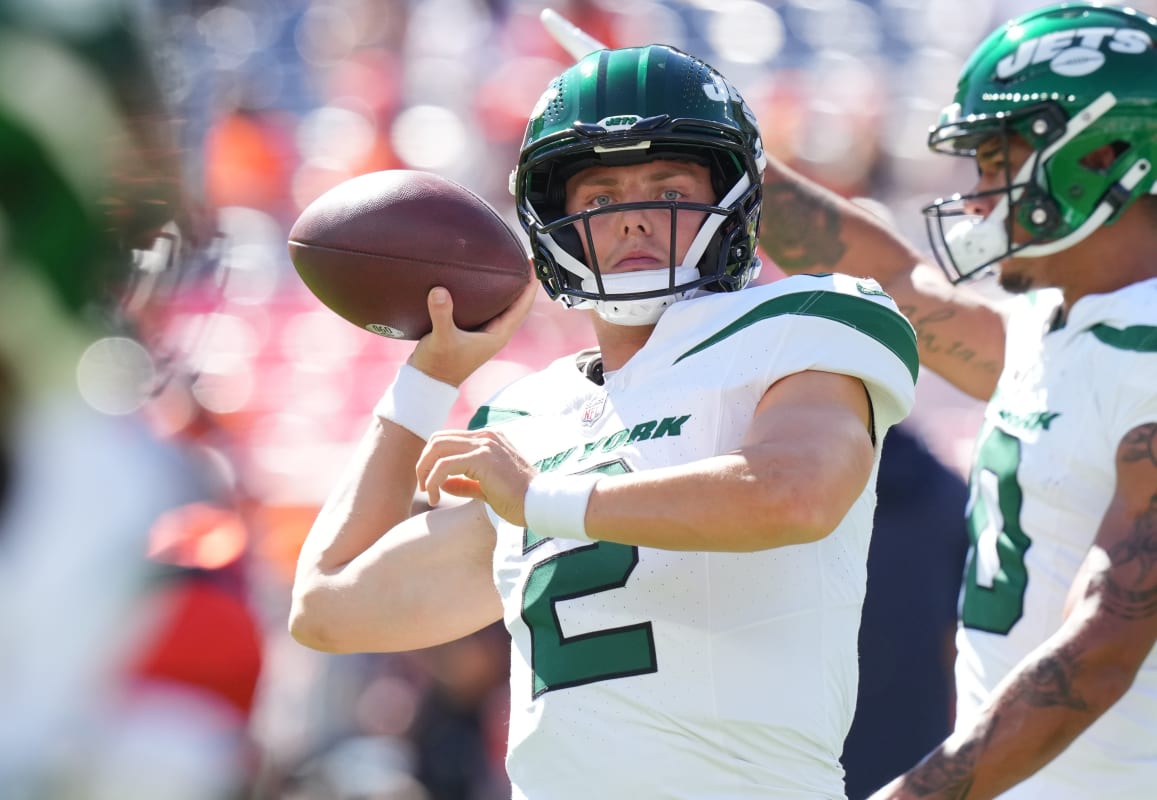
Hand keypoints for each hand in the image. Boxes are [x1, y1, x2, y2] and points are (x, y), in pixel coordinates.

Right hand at [408, 279, 537, 385]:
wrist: (428, 381)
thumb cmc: (438, 364)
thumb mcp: (441, 338)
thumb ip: (441, 314)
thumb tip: (440, 291)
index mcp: (497, 336)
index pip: (522, 308)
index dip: (530, 287)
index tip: (535, 267)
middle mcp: (495, 334)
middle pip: (518, 305)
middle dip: (524, 284)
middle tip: (527, 260)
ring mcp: (485, 333)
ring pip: (505, 307)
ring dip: (510, 289)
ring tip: (511, 266)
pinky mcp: (473, 331)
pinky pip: (490, 309)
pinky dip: (492, 295)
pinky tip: (486, 282)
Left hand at [416, 428, 535, 525]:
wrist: (540, 503)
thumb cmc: (518, 499)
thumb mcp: (487, 488)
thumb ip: (465, 482)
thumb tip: (441, 484)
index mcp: (489, 439)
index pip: (448, 439)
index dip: (432, 460)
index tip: (430, 483)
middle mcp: (486, 436)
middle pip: (437, 439)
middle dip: (424, 463)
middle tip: (424, 487)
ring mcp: (484, 444)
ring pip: (437, 449)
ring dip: (425, 472)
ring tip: (428, 494)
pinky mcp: (482, 458)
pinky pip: (444, 465)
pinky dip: (433, 481)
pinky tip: (436, 498)